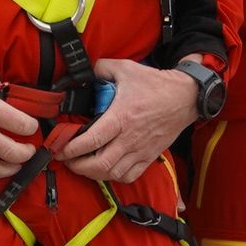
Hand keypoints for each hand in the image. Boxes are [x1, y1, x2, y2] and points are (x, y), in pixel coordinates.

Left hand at [60, 59, 200, 184]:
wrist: (185, 97)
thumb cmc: (155, 84)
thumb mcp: (125, 69)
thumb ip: (100, 68)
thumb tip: (82, 72)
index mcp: (121, 117)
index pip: (91, 140)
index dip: (71, 149)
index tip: (60, 148)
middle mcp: (129, 138)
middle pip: (100, 164)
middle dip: (78, 166)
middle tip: (67, 160)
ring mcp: (140, 150)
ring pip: (113, 173)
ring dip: (93, 174)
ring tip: (82, 166)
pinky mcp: (149, 156)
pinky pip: (129, 176)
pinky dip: (113, 177)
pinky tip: (105, 170)